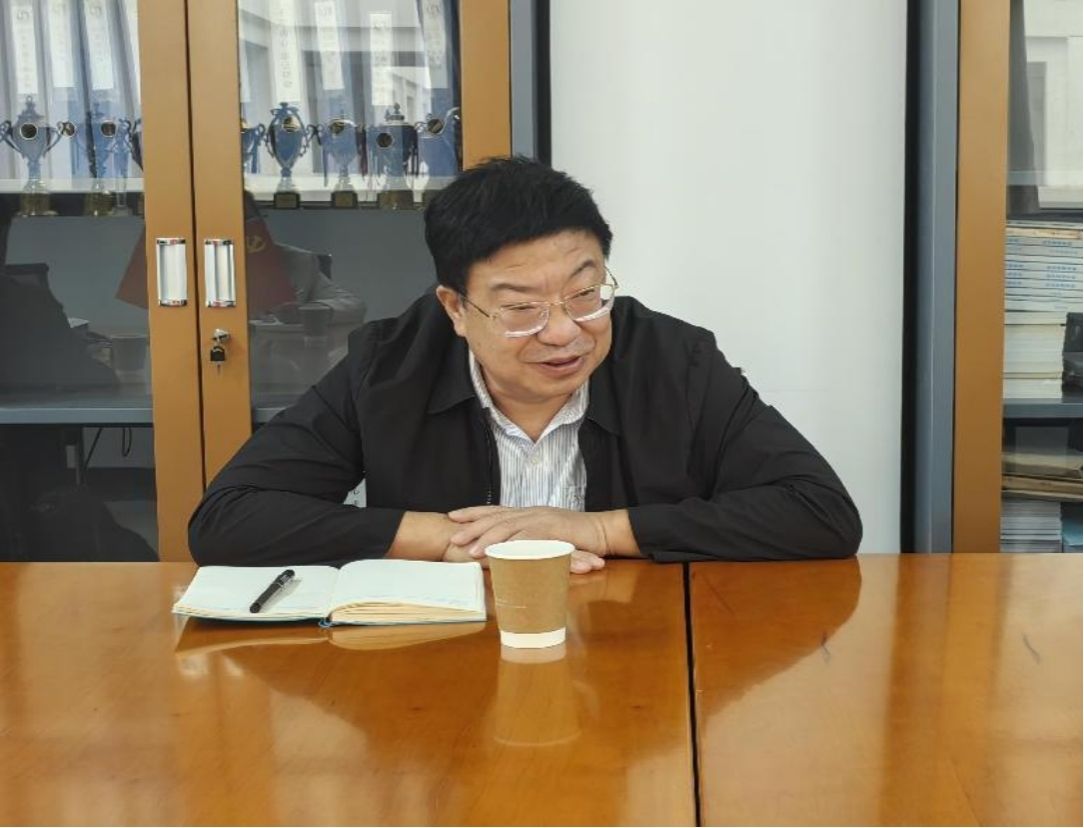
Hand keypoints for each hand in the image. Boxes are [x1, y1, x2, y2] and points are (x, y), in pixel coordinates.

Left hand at [447, 506, 608, 573]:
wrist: (602, 530)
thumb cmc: (576, 535)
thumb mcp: (547, 534)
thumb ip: (529, 538)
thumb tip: (511, 547)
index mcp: (528, 512)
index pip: (495, 510)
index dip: (474, 513)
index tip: (453, 517)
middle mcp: (531, 512)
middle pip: (496, 517)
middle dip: (473, 527)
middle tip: (453, 536)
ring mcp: (541, 519)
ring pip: (508, 526)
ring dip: (488, 538)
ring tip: (472, 550)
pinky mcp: (552, 530)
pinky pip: (528, 537)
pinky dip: (512, 545)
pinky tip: (501, 553)